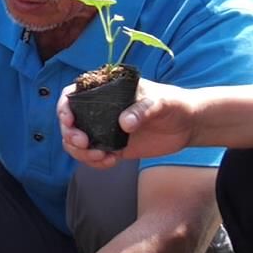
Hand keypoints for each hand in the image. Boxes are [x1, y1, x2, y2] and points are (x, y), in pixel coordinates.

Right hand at [57, 79, 201, 167]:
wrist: (188, 125)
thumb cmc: (174, 104)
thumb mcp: (162, 102)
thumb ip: (143, 109)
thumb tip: (124, 123)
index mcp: (107, 90)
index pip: (74, 94)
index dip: (64, 107)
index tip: (69, 120)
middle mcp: (100, 109)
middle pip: (70, 122)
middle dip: (70, 135)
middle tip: (83, 143)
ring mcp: (105, 129)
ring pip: (77, 142)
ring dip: (80, 153)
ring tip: (100, 156)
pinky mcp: (113, 146)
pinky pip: (93, 156)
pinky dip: (95, 162)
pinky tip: (110, 162)